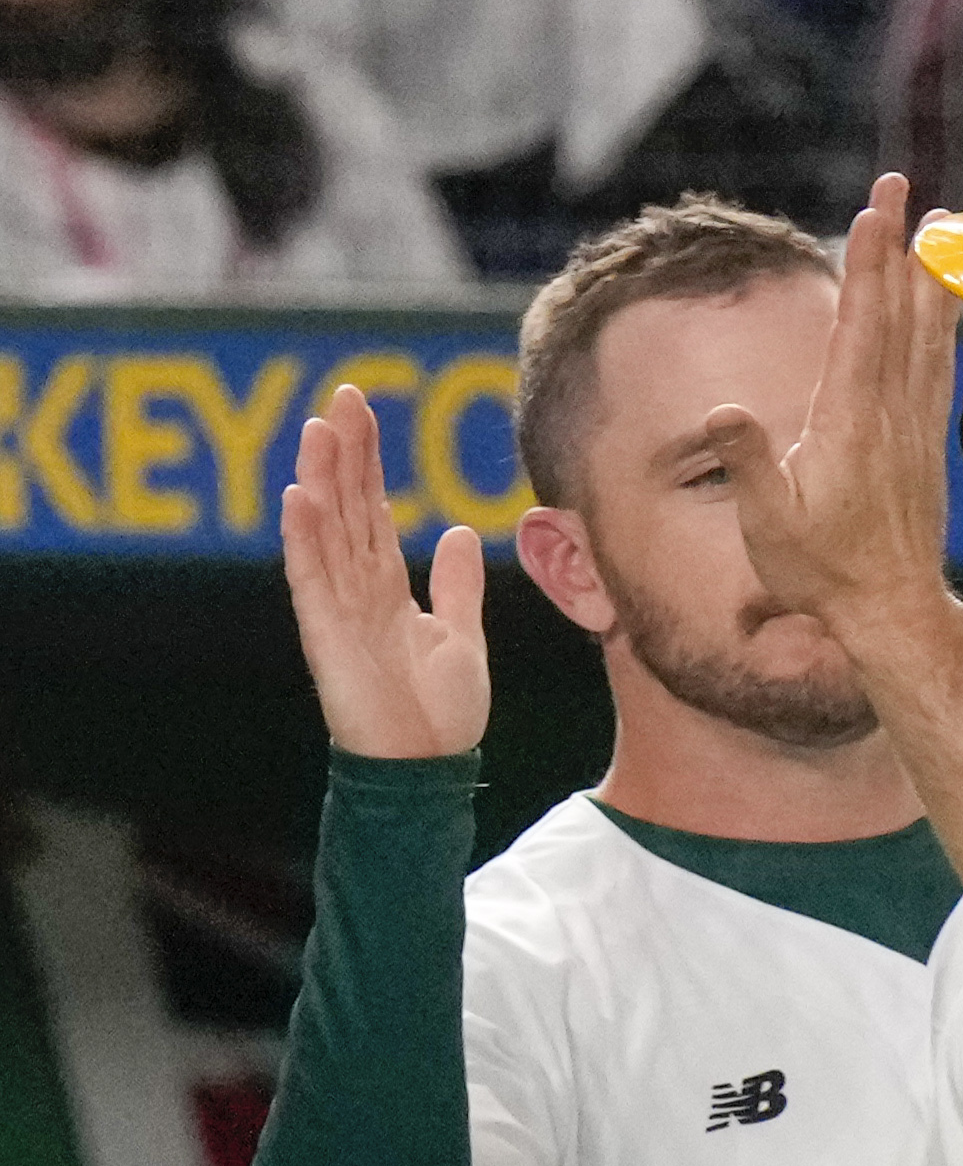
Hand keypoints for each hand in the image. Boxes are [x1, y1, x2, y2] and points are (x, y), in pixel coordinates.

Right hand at [278, 382, 487, 758]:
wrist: (428, 767)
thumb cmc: (439, 712)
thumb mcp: (461, 635)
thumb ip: (457, 585)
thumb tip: (456, 532)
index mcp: (387, 589)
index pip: (372, 510)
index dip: (368, 461)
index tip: (364, 411)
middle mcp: (356, 591)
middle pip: (347, 508)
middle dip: (345, 453)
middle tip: (343, 398)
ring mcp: (337, 610)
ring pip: (326, 531)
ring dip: (320, 480)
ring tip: (319, 431)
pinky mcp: (326, 635)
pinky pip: (310, 578)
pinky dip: (304, 538)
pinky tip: (298, 497)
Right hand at [706, 174, 962, 651]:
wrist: (891, 612)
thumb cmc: (823, 572)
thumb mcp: (770, 524)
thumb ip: (747, 463)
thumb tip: (722, 412)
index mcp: (849, 421)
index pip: (862, 325)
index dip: (868, 265)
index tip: (876, 212)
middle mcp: (890, 412)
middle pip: (898, 311)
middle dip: (898, 244)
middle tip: (902, 185)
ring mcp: (914, 424)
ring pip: (926, 332)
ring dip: (927, 273)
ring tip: (938, 223)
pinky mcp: (926, 439)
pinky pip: (937, 365)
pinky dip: (942, 322)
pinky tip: (944, 302)